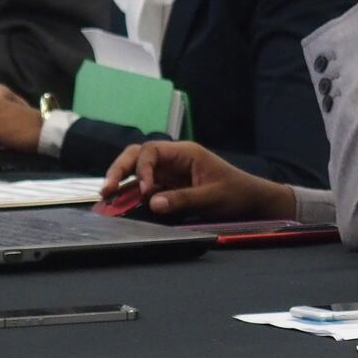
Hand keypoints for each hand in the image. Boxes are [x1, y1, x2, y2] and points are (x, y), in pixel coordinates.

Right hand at [101, 141, 296, 218]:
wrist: (251, 200)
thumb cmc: (236, 193)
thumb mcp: (211, 197)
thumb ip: (182, 199)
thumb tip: (152, 202)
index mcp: (185, 153)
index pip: (152, 151)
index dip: (143, 169)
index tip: (146, 192)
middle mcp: (173, 159)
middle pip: (138, 156)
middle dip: (120, 170)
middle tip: (107, 190)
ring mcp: (169, 173)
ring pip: (138, 171)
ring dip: (122, 183)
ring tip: (106, 200)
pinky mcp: (168, 187)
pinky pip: (145, 187)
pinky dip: (132, 195)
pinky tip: (119, 206)